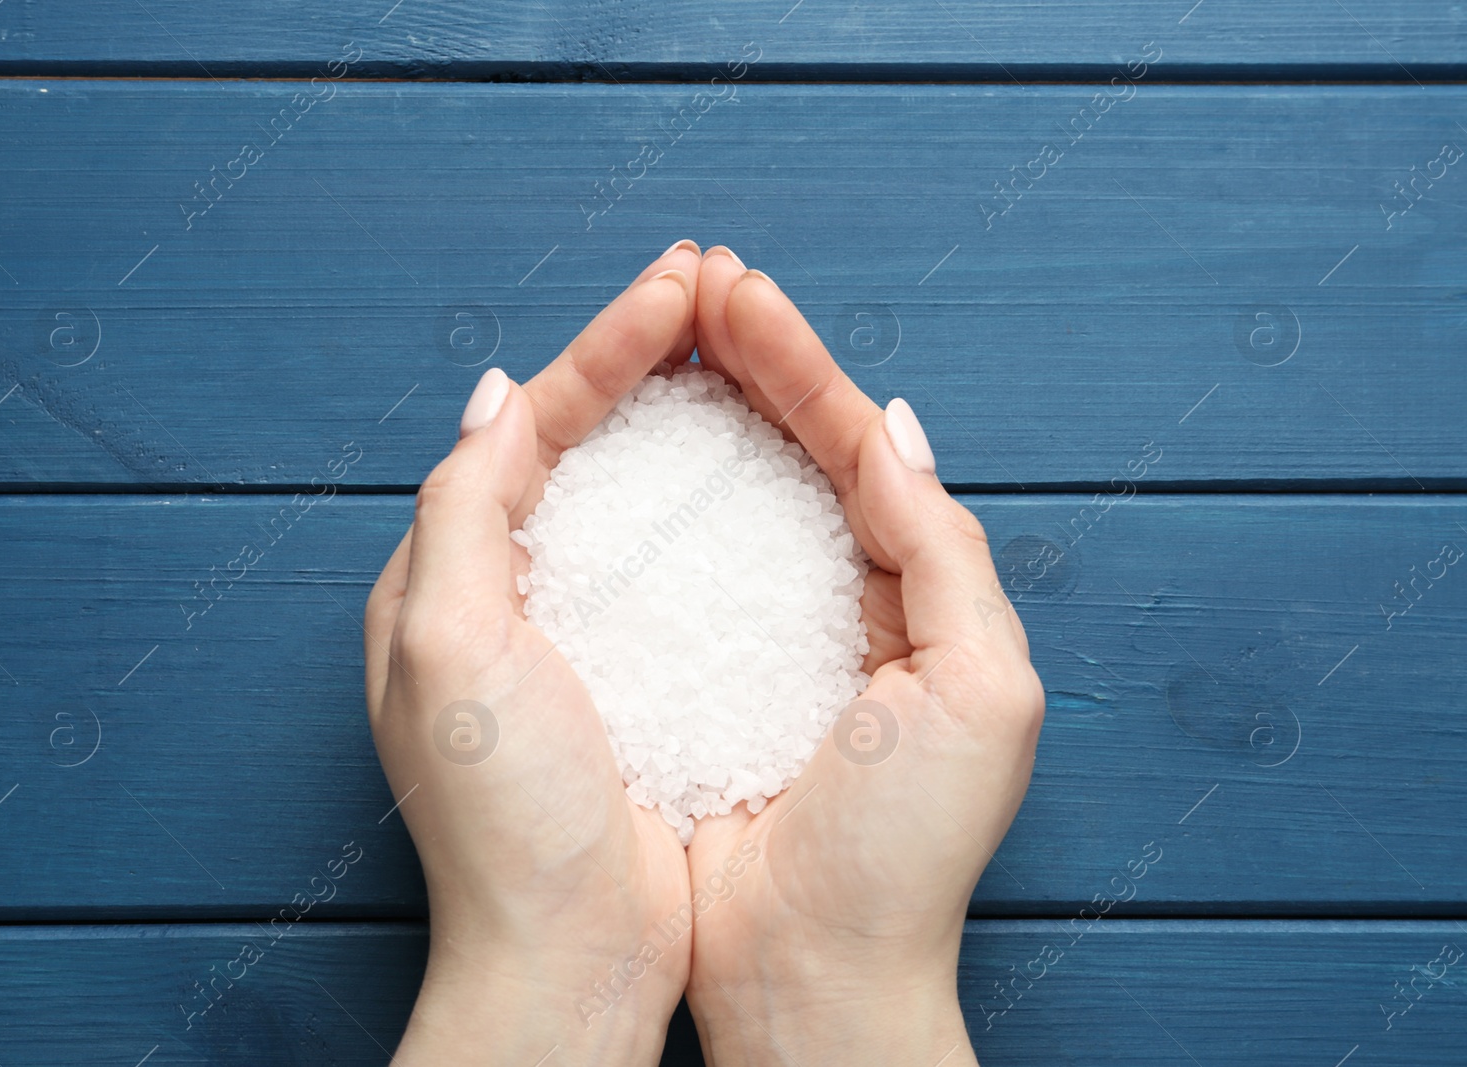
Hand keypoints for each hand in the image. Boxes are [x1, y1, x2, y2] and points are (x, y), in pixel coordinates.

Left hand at [363, 241, 704, 1065]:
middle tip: (714, 291)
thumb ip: (460, 513)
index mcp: (443, 579)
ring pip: (620, 493)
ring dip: (674, 418)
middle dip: (640, 361)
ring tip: (736, 354)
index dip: (604, 349)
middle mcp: (496, 597)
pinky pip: (662, 561)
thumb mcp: (450, 650)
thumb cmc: (505, 820)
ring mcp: (564, 638)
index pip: (526, 428)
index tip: (681, 287)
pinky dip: (700, 502)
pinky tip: (748, 474)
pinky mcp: (628, 678)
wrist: (569, 957)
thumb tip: (498, 396)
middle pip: (574, 445)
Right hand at [682, 250, 1045, 1064]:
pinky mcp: (704, 676)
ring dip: (702, 409)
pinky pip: (683, 565)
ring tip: (659, 333)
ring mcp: (770, 635)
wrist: (816, 973)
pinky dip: (659, 499)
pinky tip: (625, 454)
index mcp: (922, 595)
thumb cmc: (907, 851)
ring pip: (737, 493)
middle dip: (749, 360)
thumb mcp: (980, 687)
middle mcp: (848, 601)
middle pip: (795, 450)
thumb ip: (946, 549)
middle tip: (690, 280)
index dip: (799, 364)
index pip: (857, 447)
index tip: (734, 292)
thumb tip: (895, 427)